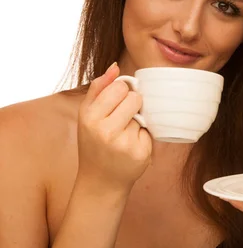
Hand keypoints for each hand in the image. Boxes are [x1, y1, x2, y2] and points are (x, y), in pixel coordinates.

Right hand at [77, 63, 151, 191]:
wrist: (100, 181)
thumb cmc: (94, 143)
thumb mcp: (87, 115)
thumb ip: (99, 88)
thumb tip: (115, 66)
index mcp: (90, 117)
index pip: (119, 87)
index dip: (120, 93)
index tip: (115, 104)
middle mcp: (106, 131)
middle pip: (135, 98)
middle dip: (131, 106)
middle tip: (120, 120)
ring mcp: (124, 143)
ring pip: (143, 114)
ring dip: (137, 121)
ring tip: (124, 135)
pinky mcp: (141, 153)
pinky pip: (150, 130)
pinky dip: (143, 136)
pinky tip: (132, 146)